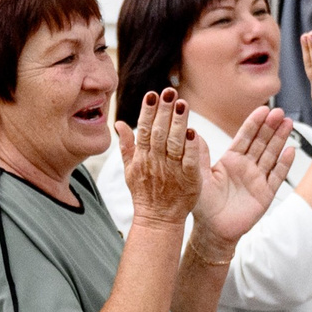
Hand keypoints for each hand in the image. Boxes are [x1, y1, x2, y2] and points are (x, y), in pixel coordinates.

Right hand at [115, 90, 197, 227]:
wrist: (158, 220)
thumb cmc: (144, 194)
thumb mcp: (130, 170)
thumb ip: (126, 145)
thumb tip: (119, 123)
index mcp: (141, 158)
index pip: (144, 130)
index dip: (148, 112)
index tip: (152, 94)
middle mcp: (155, 163)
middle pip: (159, 133)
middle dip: (164, 111)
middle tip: (170, 92)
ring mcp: (171, 171)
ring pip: (174, 143)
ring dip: (178, 123)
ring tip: (183, 103)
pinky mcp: (188, 180)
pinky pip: (188, 161)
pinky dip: (190, 146)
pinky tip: (193, 131)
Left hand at [193, 104, 295, 241]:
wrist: (212, 231)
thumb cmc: (203, 205)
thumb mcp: (198, 177)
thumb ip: (198, 155)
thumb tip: (193, 132)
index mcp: (230, 160)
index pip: (244, 137)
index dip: (254, 123)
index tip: (263, 109)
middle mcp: (246, 167)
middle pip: (261, 142)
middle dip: (270, 126)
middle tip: (279, 111)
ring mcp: (257, 179)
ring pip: (271, 155)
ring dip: (280, 139)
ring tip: (288, 122)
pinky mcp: (265, 194)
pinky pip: (277, 176)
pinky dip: (283, 164)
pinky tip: (290, 150)